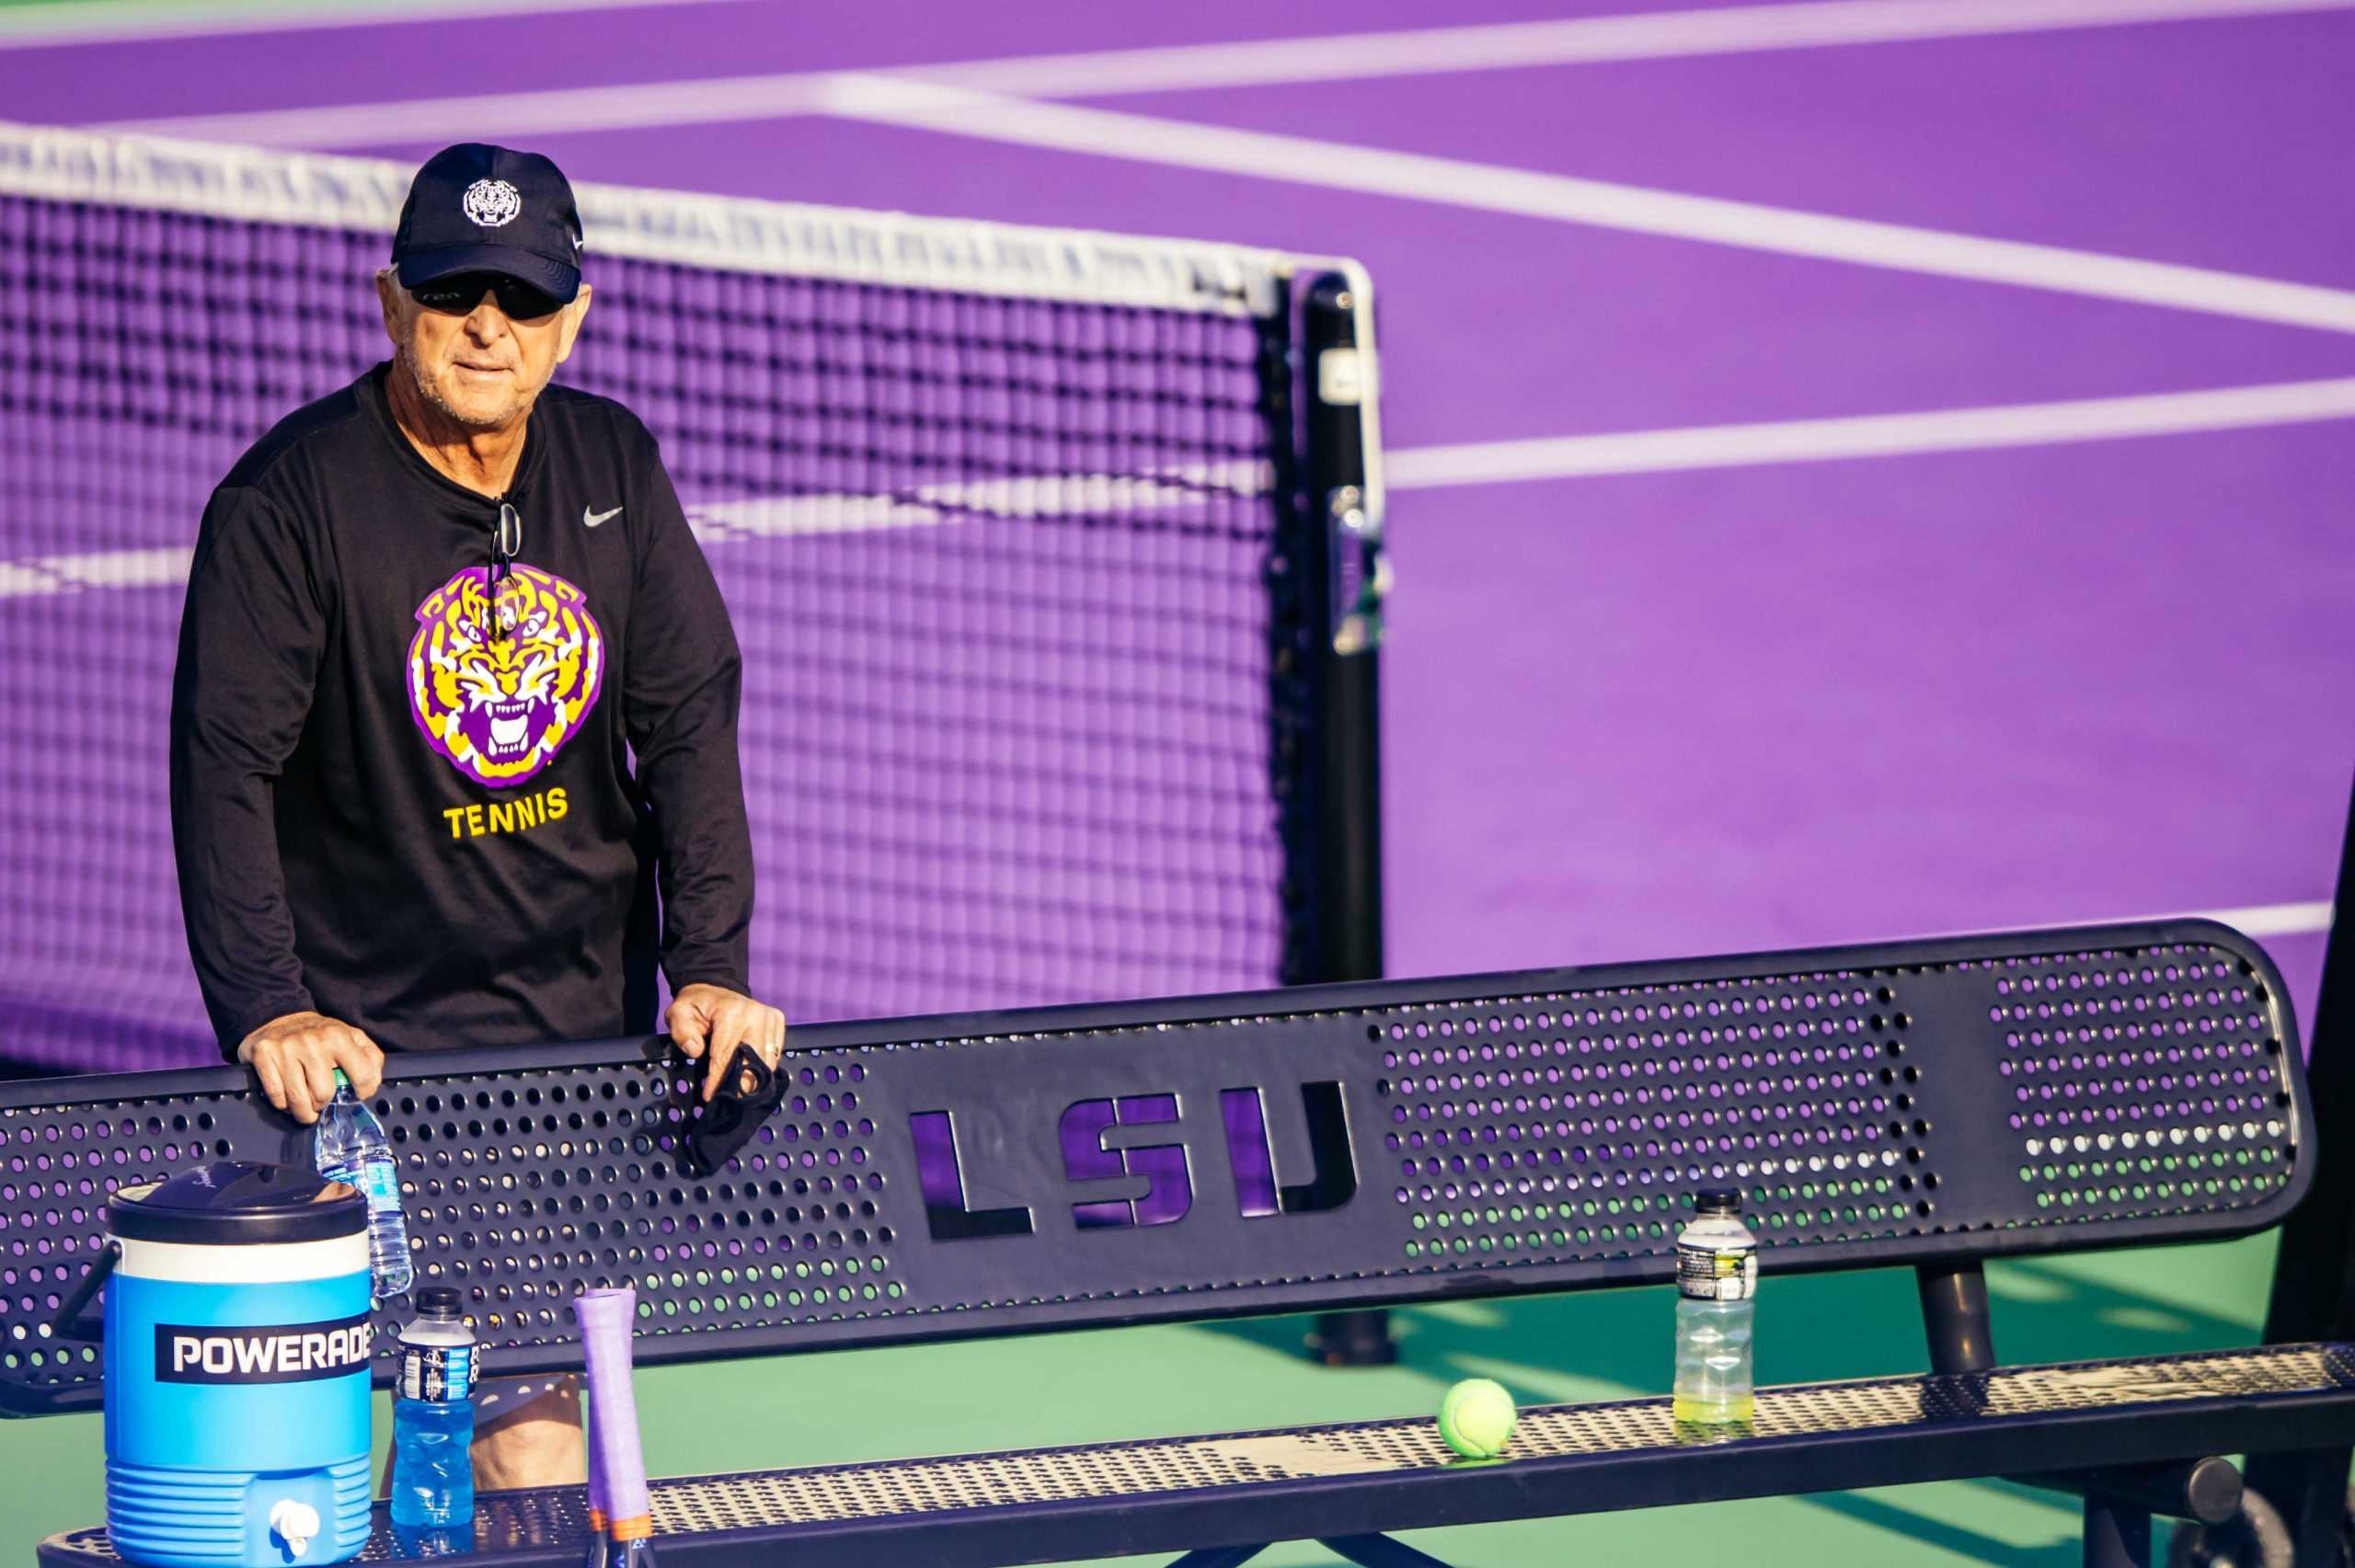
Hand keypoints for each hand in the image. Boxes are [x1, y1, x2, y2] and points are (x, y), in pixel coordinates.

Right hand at [238, 1011, 382, 1124]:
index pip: (362, 1075)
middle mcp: (312, 1042)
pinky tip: (286, 1098)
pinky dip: (282, 1104)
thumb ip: (369, 1056)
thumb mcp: (350, 1036)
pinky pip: (276, 1096)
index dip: (363, 1092)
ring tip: (306, 1107)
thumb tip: (373, 1082)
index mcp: (338, 1037)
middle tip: (320, 1101)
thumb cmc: (319, 1033)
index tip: (357, 1095)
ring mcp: (286, 1049)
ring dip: (303, 1111)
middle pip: (323, 1094)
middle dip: (323, 1104)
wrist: (280, 1015)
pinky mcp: (264, 1055)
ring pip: (298, 1100)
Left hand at [668, 984, 787, 1101]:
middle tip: (729, 1100)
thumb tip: (696, 1051)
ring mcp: (770, 1017)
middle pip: (754, 1060)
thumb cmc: (695, 1006)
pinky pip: (775, 1053)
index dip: (718, 1079)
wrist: (713, 990)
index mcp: (732, 1012)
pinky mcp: (777, 1021)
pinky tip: (749, 1071)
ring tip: (737, 1089)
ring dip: (753, 1078)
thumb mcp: (677, 1014)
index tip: (710, 1097)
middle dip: (741, 1084)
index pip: (726, 1055)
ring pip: (768, 1060)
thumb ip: (682, 1032)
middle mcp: (756, 1014)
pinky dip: (763, 1066)